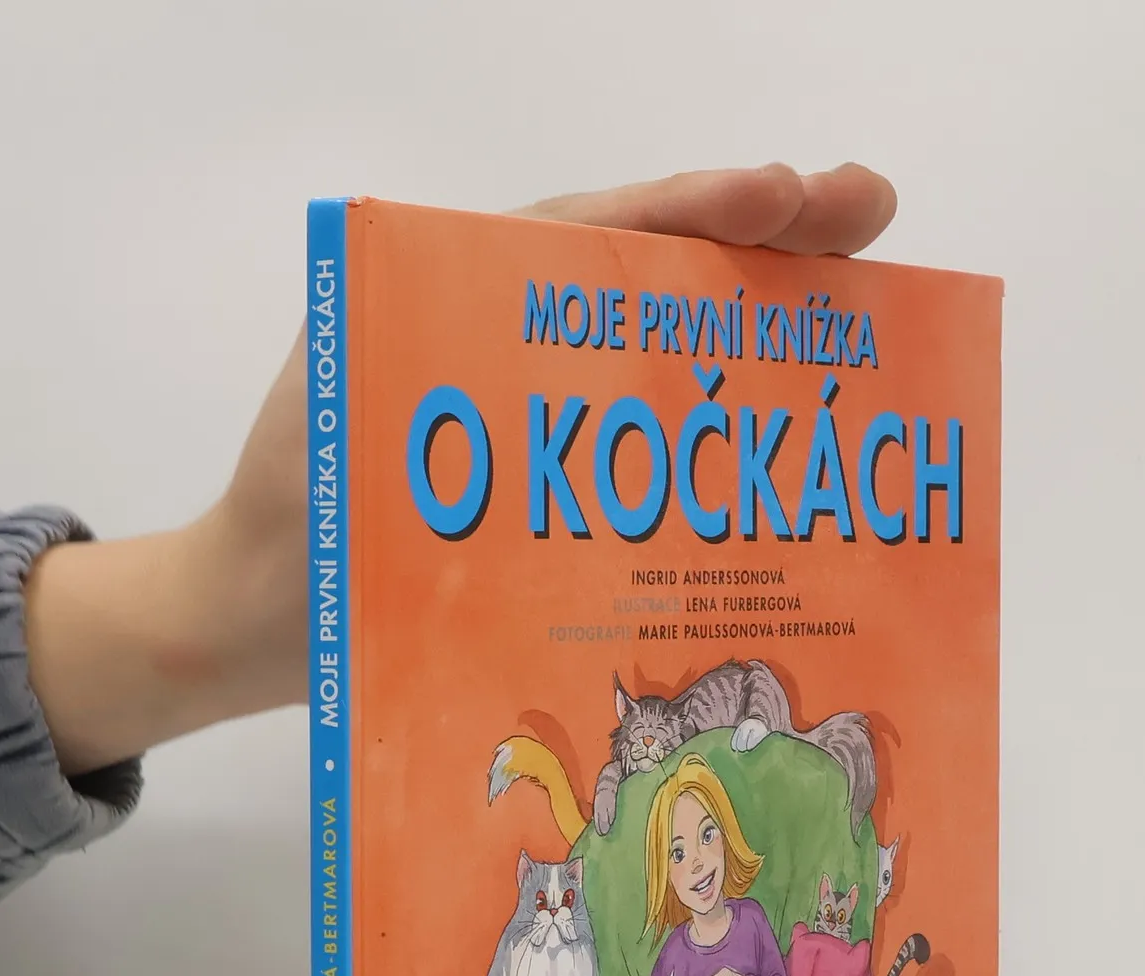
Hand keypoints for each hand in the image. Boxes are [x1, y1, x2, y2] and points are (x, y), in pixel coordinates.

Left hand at [23, 165, 896, 773]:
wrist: (268, 613)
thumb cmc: (296, 492)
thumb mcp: (346, 382)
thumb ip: (413, 321)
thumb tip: (514, 276)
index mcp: (487, 294)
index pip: (606, 233)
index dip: (698, 209)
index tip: (785, 193)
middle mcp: (546, 350)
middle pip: (672, 280)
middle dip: (775, 239)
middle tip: (871, 212)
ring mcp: (573, 432)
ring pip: (688, 366)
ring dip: (778, 337)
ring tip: (876, 306)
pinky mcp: (583, 510)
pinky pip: (673, 472)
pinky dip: (740, 457)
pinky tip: (809, 464)